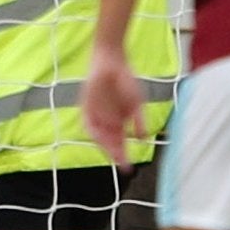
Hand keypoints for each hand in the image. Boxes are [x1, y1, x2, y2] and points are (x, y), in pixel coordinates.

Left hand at [80, 52, 147, 169]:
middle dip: (115, 153)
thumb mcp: (137, 103)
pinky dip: (94, 131)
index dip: (123, 156)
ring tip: (113, 153)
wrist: (113, 62)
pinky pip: (88, 123)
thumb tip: (143, 138)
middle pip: (108, 143)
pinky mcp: (86, 107)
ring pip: (98, 135)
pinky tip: (101, 137)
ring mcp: (95, 115)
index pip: (119, 143)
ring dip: (105, 145)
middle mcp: (106, 122)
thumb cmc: (127, 82)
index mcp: (118, 123)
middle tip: (122, 164)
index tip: (128, 167)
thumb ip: (139, 120)